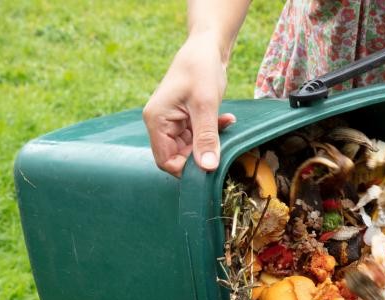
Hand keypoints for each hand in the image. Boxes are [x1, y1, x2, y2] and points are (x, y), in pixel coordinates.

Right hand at [143, 36, 236, 176]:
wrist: (207, 46)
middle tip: (223, 147)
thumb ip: (206, 137)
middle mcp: (160, 123)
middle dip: (202, 154)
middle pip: (178, 156)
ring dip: (210, 142)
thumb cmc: (201, 69)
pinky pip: (198, 136)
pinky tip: (227, 119)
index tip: (209, 165)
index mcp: (157, 120)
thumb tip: (208, 168)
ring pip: (191, 148)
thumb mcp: (205, 105)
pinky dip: (214, 132)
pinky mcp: (186, 118)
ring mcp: (173, 121)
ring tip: (225, 124)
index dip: (186, 169)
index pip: (165, 161)